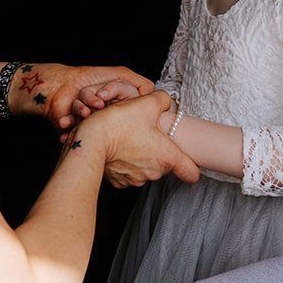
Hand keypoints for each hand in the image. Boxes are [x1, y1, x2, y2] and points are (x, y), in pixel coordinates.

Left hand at [14, 63, 153, 129]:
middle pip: (109, 120)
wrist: (59, 84)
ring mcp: (93, 125)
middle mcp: (108, 118)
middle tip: (95, 104)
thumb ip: (139, 83)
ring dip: (83, 114)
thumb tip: (154, 96)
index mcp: (120, 108)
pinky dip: (71, 128)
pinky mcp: (79, 133)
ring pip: (93, 125)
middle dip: (97, 110)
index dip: (116, 107)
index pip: (126, 113)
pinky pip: (78, 135)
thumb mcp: (120, 73)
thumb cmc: (89, 76)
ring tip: (80, 109)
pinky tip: (66, 122)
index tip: (104, 98)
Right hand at [77, 91, 198, 187]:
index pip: (191, 174)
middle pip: (165, 166)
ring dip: (141, 157)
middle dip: (158, 152)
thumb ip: (162, 100)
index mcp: (167, 157)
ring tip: (130, 141)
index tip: (186, 157)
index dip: (191, 165)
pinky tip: (119, 150)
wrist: (90, 141)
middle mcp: (154, 173)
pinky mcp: (120, 182)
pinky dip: (125, 163)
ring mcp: (136, 179)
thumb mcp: (146, 103)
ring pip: (146, 169)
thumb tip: (165, 102)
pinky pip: (128, 173)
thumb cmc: (119, 124)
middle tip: (146, 136)